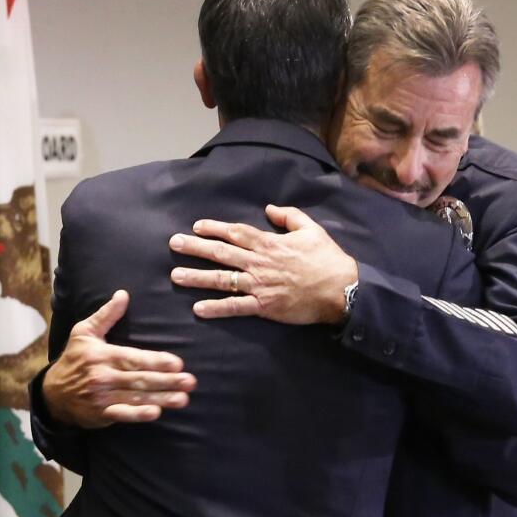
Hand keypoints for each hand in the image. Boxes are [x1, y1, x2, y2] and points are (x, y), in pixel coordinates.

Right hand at [43, 290, 195, 428]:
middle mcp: (103, 376)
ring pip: (136, 398)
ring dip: (161, 399)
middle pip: (139, 379)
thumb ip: (106, 315)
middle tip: (190, 382)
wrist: (52, 393)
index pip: (133, 358)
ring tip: (183, 399)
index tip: (177, 363)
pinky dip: (138, 415)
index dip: (155, 361)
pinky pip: (122, 415)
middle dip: (166, 381)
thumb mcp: (84, 332)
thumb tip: (123, 294)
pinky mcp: (102, 414)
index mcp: (102, 355)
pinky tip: (155, 413)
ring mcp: (102, 397)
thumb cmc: (73, 359)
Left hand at [168, 204, 357, 324]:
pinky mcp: (264, 306)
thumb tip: (270, 208)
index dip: (214, 229)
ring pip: (222, 279)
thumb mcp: (311, 229)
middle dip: (195, 248)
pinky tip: (197, 308)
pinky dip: (216, 308)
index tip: (196, 227)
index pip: (236, 233)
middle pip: (221, 253)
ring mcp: (259, 285)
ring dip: (197, 277)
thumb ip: (289, 216)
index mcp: (269, 243)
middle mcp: (259, 263)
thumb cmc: (328, 259)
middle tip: (174, 244)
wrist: (341, 290)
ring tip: (175, 276)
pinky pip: (236, 307)